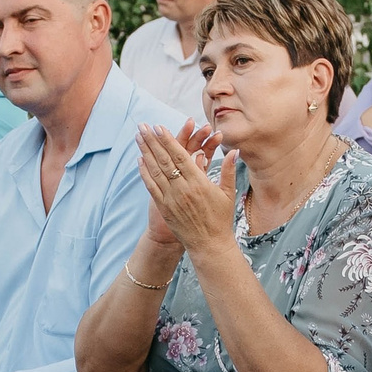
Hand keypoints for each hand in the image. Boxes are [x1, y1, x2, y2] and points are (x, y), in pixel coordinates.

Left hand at [138, 125, 236, 257]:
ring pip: (155, 171)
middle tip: (142, 126)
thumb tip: (233, 151)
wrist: (209, 245)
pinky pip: (151, 187)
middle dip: (152, 141)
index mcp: (199, 183)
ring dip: (145, 152)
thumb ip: (228, 170)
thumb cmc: (221, 219)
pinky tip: (140, 160)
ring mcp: (171, 199)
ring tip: (138, 137)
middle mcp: (182, 189)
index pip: (180, 156)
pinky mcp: (164, 208)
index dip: (168, 140)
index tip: (159, 127)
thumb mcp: (227, 193)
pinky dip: (144, 173)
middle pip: (164, 160)